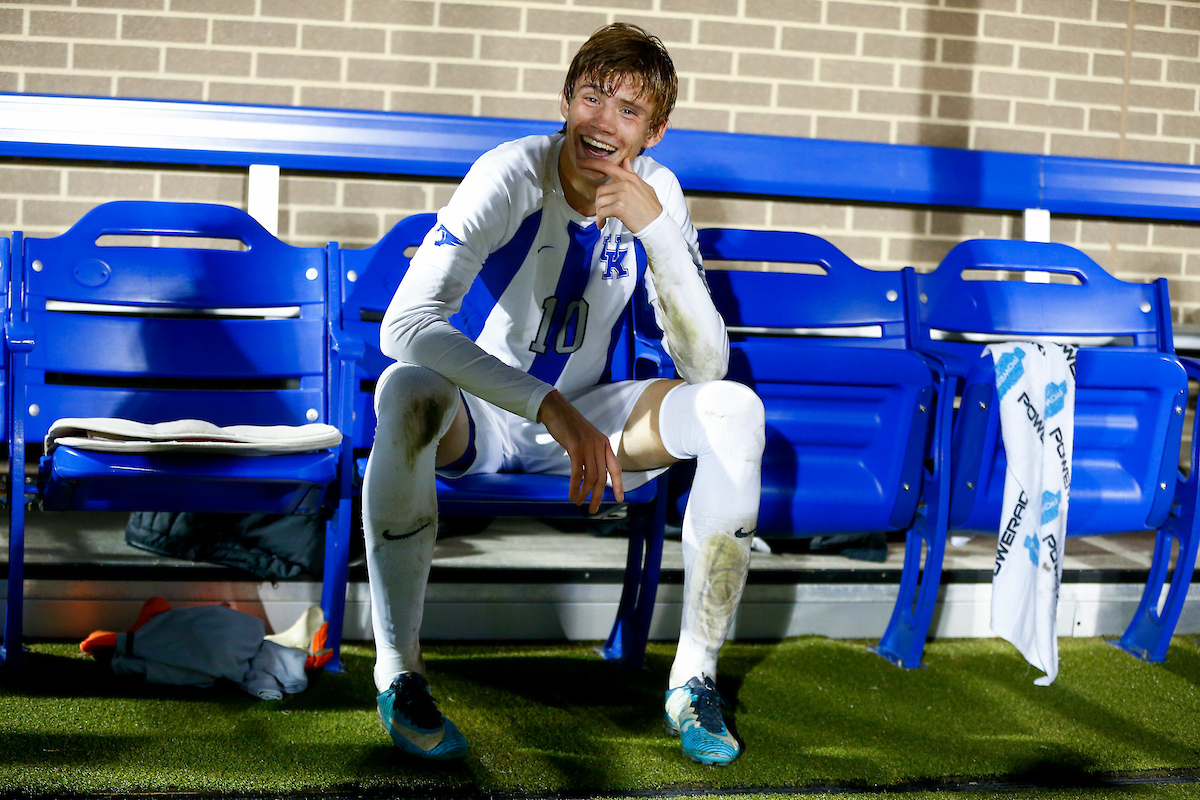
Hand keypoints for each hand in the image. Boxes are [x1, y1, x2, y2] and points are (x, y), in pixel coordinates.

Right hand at [538, 390, 623, 513]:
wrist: (556, 409)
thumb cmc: (568, 425)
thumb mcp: (586, 438)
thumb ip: (591, 452)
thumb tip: (588, 473)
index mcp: (604, 444)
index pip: (616, 468)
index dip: (619, 485)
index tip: (620, 499)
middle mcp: (599, 445)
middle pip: (603, 477)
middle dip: (598, 496)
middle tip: (593, 509)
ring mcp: (588, 446)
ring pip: (591, 477)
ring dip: (585, 493)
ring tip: (579, 503)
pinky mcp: (575, 447)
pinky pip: (578, 473)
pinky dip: (575, 486)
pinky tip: (572, 494)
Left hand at [582, 157, 662, 232]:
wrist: (656, 224)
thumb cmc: (651, 207)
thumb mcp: (644, 187)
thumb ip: (632, 175)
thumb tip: (626, 161)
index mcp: (630, 178)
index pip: (608, 167)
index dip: (592, 163)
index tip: (580, 162)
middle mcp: (626, 184)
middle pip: (600, 190)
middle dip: (599, 202)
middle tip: (603, 211)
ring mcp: (623, 195)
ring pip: (599, 201)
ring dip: (599, 212)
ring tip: (603, 219)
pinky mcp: (620, 207)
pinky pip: (602, 212)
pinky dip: (599, 220)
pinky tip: (602, 224)